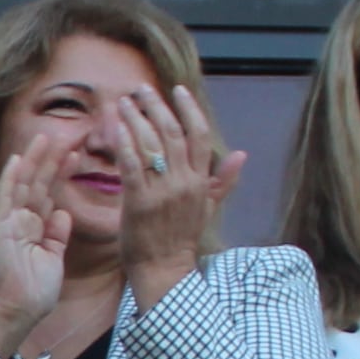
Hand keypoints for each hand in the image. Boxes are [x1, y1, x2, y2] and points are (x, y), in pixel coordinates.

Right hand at [0, 127, 73, 357]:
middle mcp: (21, 222)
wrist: (17, 311)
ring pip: (23, 185)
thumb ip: (57, 235)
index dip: (61, 174)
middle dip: (50, 159)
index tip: (75, 154)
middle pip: (37, 184)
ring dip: (33, 161)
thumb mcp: (54, 259)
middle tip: (63, 135)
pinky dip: (10, 180)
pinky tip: (17, 160)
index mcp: (35, 229)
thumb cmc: (34, 292)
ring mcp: (9, 223)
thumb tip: (63, 213)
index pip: (49, 194)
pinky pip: (4, 200)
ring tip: (44, 137)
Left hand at [110, 78, 243, 298]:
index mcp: (201, 181)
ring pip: (151, 144)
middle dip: (156, 106)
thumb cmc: (181, 238)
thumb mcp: (208, 207)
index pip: (199, 134)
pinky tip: (115, 127)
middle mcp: (184, 182)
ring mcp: (162, 192)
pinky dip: (124, 144)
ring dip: (136, 119)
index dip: (189, 109)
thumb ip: (223, 180)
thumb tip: (243, 154)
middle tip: (141, 89)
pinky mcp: (139, 203)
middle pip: (172, 133)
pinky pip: (132, 166)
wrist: (165, 269)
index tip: (177, 90)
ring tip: (124, 102)